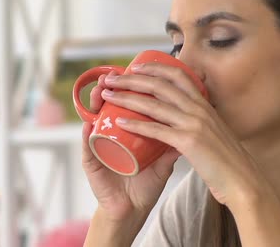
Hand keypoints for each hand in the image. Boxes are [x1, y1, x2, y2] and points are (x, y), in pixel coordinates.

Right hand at [81, 71, 180, 222]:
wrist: (132, 209)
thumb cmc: (146, 183)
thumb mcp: (163, 160)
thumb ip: (175, 142)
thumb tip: (193, 124)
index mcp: (127, 133)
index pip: (126, 105)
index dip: (129, 88)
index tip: (136, 71)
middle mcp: (111, 136)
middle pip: (108, 106)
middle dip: (111, 90)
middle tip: (114, 76)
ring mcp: (100, 148)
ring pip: (93, 121)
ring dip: (94, 105)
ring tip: (100, 93)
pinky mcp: (92, 165)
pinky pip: (87, 148)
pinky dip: (86, 136)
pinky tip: (88, 125)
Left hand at [101, 63, 267, 207]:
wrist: (242, 180)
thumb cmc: (227, 161)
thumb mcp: (215, 133)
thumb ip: (200, 124)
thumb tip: (187, 121)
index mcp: (205, 106)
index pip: (179, 76)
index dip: (156, 68)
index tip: (137, 67)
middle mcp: (199, 110)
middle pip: (161, 85)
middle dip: (133, 79)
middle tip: (112, 78)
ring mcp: (194, 124)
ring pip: (154, 104)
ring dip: (127, 97)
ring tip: (107, 95)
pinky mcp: (189, 142)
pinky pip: (156, 130)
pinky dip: (136, 125)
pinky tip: (120, 122)